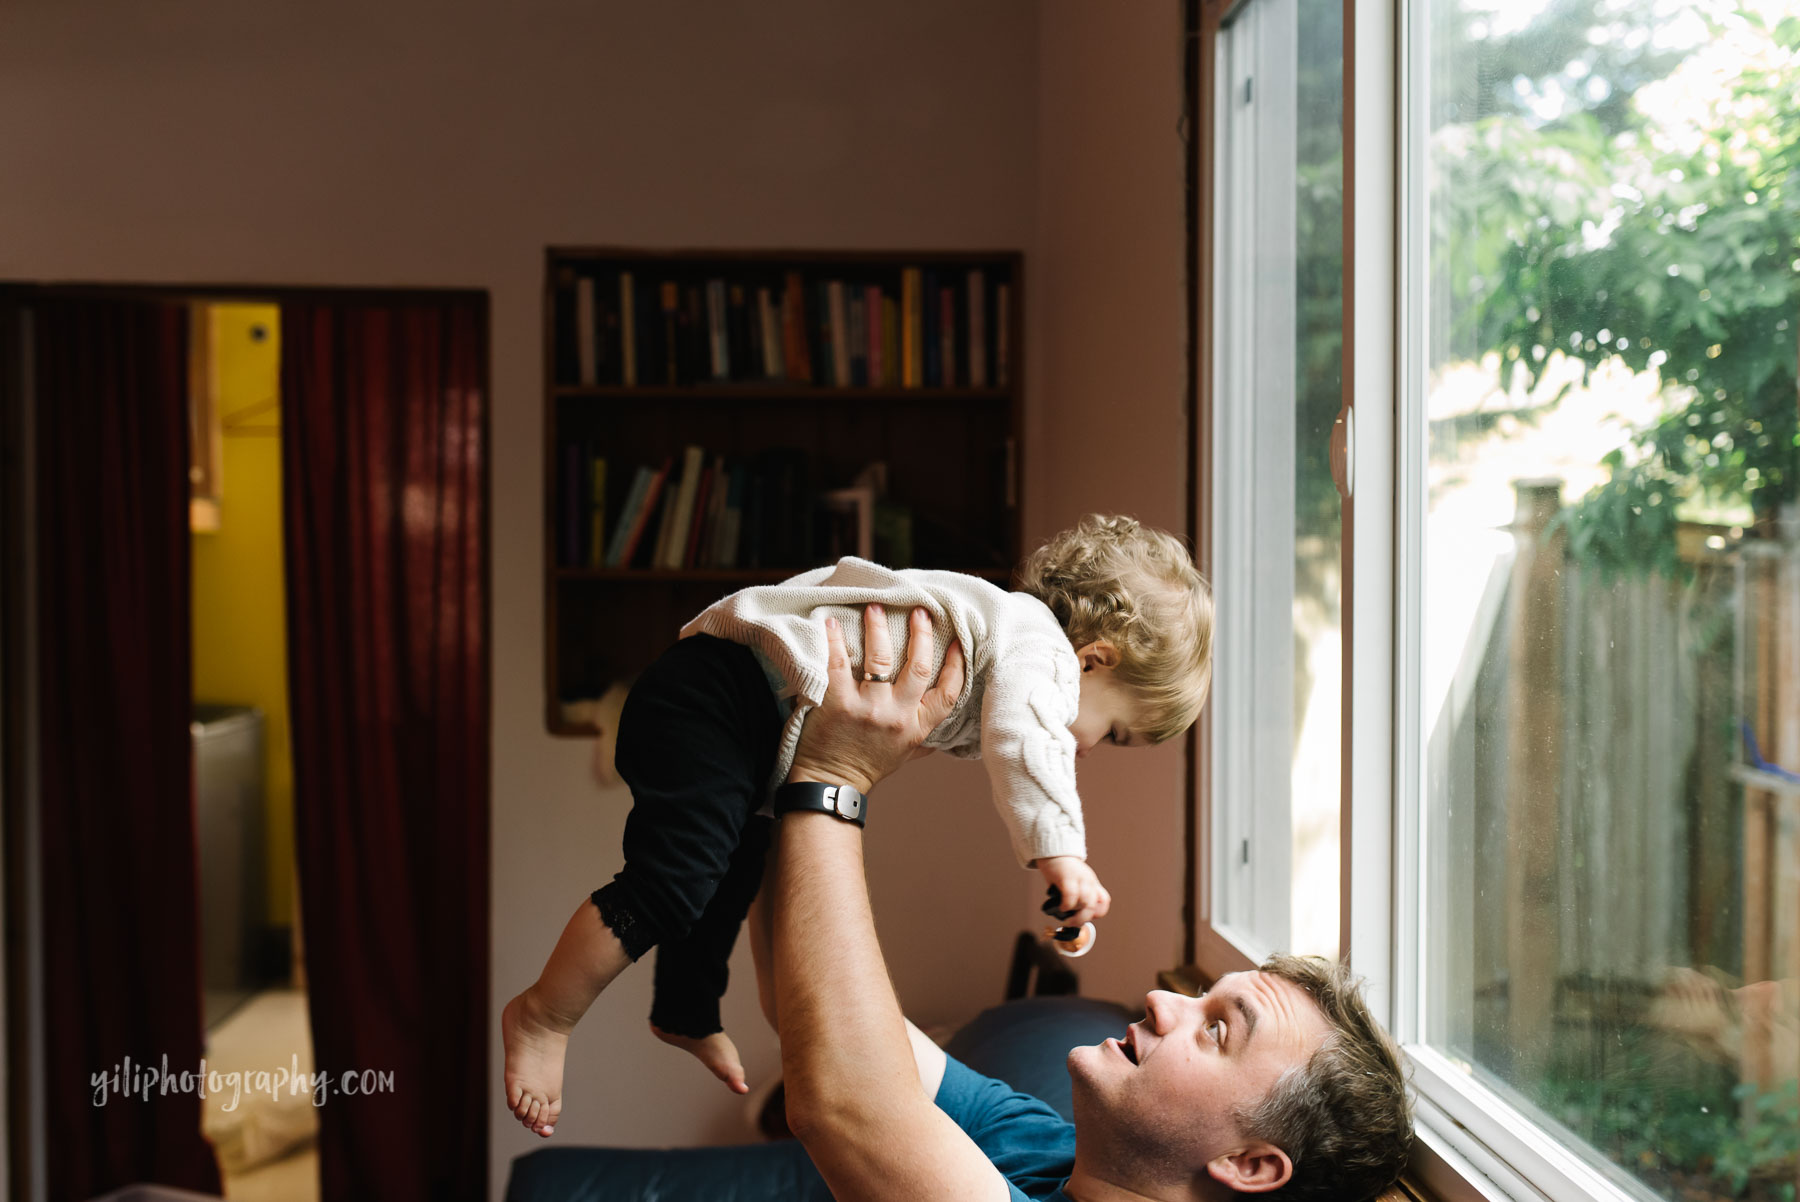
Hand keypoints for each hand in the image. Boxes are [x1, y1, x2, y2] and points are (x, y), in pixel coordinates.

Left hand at [787, 604, 965, 793]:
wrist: (831, 784)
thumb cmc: (867, 767)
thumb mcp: (905, 754)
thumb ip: (924, 739)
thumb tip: (946, 735)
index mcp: (916, 727)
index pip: (948, 692)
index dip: (956, 664)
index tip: (956, 641)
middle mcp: (896, 716)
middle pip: (918, 666)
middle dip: (921, 634)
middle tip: (919, 611)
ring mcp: (866, 708)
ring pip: (881, 658)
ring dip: (879, 628)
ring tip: (876, 607)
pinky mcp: (837, 703)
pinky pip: (838, 663)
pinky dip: (835, 640)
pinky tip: (832, 623)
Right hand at [1038, 856, 1109, 925]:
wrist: (1053, 850)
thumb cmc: (1061, 868)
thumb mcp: (1074, 881)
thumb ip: (1075, 896)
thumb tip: (1069, 914)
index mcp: (1091, 883)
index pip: (1104, 901)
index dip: (1097, 913)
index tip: (1086, 918)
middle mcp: (1088, 881)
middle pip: (1094, 904)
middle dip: (1084, 918)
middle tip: (1073, 923)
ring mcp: (1079, 879)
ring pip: (1086, 902)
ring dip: (1077, 915)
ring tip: (1067, 918)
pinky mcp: (1066, 877)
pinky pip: (1071, 895)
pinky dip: (1066, 906)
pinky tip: (1061, 907)